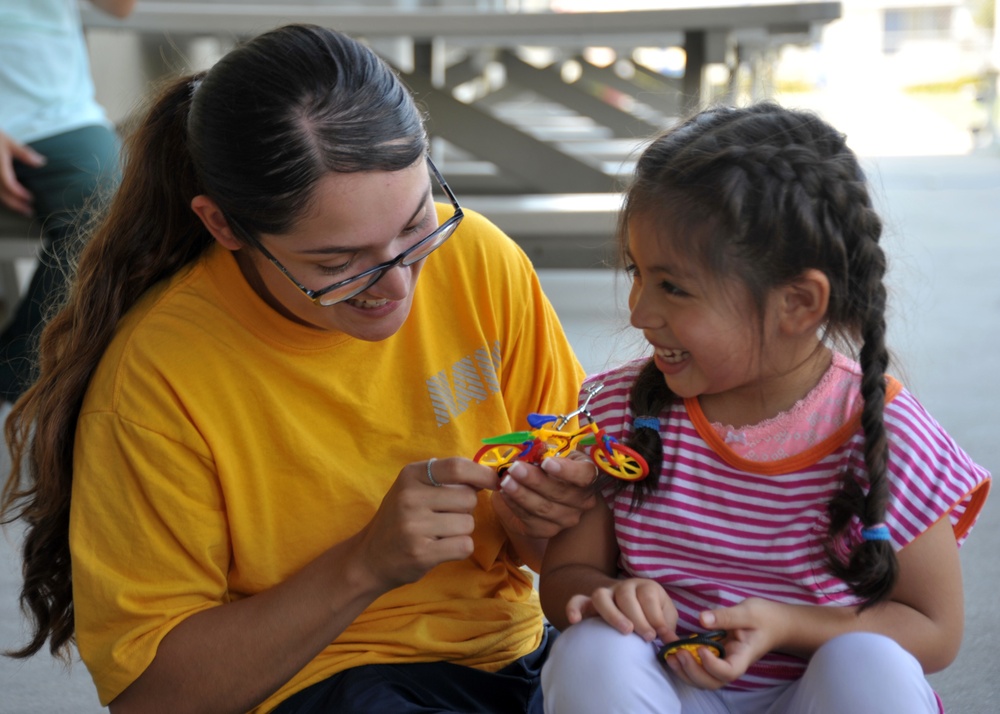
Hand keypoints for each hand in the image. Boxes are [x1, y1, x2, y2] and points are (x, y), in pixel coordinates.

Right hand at [0, 130, 44, 215]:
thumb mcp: (8, 142)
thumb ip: (24, 153)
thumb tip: (41, 162)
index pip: (9, 185)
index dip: (19, 194)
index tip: (30, 199)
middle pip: (2, 194)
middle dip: (16, 205)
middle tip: (29, 212)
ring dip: (9, 203)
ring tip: (22, 209)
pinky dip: (3, 196)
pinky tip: (11, 199)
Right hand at [352, 458, 497, 590]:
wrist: (370, 557)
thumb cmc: (400, 519)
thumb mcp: (413, 489)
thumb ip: (445, 479)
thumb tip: (490, 475)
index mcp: (410, 475)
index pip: (457, 467)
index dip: (482, 474)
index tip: (495, 481)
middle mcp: (410, 497)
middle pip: (468, 498)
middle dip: (465, 509)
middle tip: (444, 517)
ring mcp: (414, 526)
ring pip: (468, 524)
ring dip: (461, 531)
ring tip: (437, 534)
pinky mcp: (422, 553)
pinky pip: (464, 545)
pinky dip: (459, 548)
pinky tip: (440, 548)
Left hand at [492, 453, 597, 539]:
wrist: (547, 491)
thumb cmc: (550, 466)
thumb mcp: (552, 453)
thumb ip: (541, 451)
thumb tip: (523, 449)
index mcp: (588, 475)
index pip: (584, 475)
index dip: (567, 470)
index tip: (546, 463)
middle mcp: (583, 500)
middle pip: (560, 493)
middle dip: (534, 480)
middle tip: (514, 468)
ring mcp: (567, 518)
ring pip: (544, 509)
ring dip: (521, 494)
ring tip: (505, 481)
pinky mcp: (548, 530)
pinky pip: (531, 522)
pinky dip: (515, 506)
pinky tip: (504, 494)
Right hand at [566, 577, 677, 643]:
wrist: (634, 609)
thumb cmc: (653, 617)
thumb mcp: (666, 618)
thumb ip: (668, 629)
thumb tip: (672, 643)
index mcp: (645, 587)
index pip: (648, 596)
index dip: (654, 617)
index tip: (659, 635)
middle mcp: (624, 587)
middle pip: (626, 596)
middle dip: (638, 618)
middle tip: (647, 637)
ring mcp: (606, 593)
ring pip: (601, 596)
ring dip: (613, 614)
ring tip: (626, 631)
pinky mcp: (590, 603)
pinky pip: (577, 600)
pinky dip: (574, 608)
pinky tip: (574, 621)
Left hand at [661, 597, 781, 689]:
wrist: (775, 624)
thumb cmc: (764, 617)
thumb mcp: (747, 611)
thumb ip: (725, 616)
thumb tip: (702, 619)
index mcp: (744, 656)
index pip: (728, 672)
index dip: (711, 665)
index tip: (700, 648)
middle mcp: (733, 664)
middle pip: (712, 682)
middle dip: (692, 672)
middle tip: (678, 653)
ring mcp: (724, 663)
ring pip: (703, 680)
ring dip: (684, 672)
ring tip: (669, 654)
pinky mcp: (716, 658)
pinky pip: (699, 669)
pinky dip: (684, 664)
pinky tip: (672, 650)